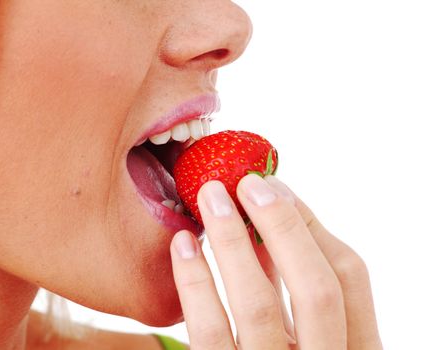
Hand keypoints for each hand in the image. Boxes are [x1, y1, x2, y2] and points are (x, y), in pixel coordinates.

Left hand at [170, 175, 381, 348]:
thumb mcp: (310, 340)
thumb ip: (295, 295)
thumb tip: (266, 228)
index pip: (351, 279)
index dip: (312, 225)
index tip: (277, 189)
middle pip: (316, 287)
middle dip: (281, 225)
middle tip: (246, 181)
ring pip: (258, 306)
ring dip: (231, 242)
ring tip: (209, 198)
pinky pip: (207, 333)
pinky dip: (194, 282)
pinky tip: (181, 245)